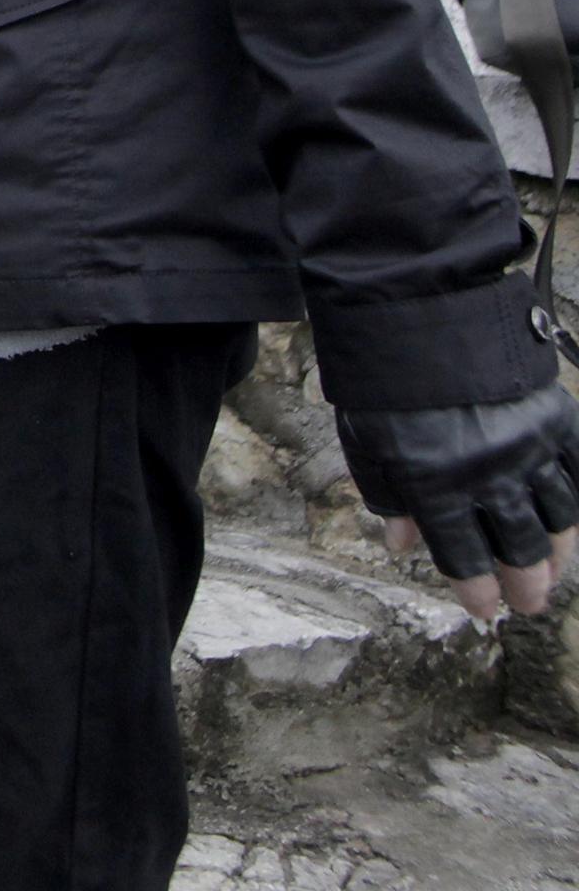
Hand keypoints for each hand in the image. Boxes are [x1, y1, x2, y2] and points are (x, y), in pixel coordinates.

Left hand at [339, 381, 578, 620]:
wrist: (417, 311)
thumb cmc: (380, 379)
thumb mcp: (364, 439)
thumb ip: (386, 494)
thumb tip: (401, 545)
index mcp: (435, 484)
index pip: (463, 557)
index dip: (477, 590)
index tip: (485, 610)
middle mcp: (489, 474)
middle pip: (521, 546)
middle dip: (528, 583)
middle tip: (531, 602)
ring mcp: (529, 447)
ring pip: (559, 517)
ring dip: (560, 551)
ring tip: (555, 571)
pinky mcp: (555, 418)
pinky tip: (574, 518)